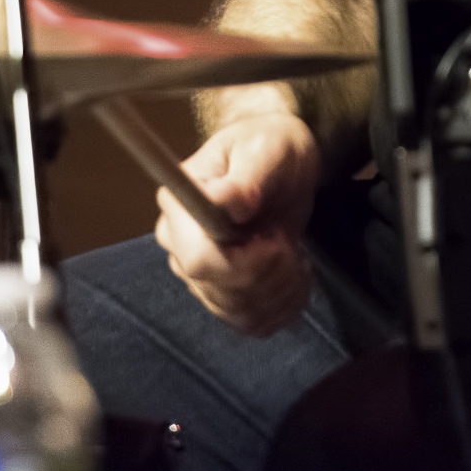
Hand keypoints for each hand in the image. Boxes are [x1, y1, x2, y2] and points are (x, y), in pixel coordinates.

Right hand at [154, 110, 319, 335]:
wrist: (280, 163)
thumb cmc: (268, 147)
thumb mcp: (264, 152)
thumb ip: (244, 181)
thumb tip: (225, 202)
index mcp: (178, 206)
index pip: (199, 260)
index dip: (245, 262)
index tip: (275, 239)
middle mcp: (178, 244)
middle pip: (222, 292)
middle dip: (270, 275)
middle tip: (287, 241)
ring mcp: (197, 273)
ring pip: (240, 312)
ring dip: (281, 290)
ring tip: (293, 254)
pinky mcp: (222, 293)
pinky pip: (251, 323)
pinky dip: (282, 306)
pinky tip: (292, 275)